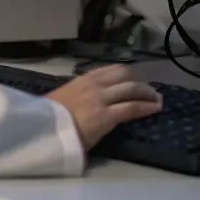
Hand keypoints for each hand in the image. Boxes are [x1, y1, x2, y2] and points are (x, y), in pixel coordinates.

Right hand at [46, 64, 162, 149]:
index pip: (112, 70)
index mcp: (83, 79)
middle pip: (125, 75)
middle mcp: (95, 85)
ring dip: (147, 93)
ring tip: (156, 99)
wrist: (42, 129)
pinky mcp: (106, 116)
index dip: (128, 74)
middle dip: (140, 81)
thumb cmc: (50, 117)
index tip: (136, 79)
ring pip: (132, 89)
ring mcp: (101, 99)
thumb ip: (79, 93)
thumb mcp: (64, 96)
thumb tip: (89, 99)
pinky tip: (155, 108)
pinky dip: (146, 106)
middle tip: (150, 90)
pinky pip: (132, 107)